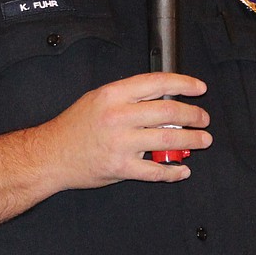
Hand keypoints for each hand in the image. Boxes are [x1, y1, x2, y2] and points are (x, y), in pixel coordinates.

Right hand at [33, 72, 211, 189]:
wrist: (51, 155)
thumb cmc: (74, 127)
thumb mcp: (98, 100)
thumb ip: (129, 97)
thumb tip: (164, 97)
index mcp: (113, 95)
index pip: (157, 82)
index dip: (183, 83)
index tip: (199, 88)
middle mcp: (118, 116)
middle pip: (168, 110)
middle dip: (193, 114)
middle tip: (204, 118)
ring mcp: (120, 142)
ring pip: (167, 138)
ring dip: (191, 140)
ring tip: (202, 140)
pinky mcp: (120, 167)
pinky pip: (155, 170)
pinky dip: (172, 171)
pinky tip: (182, 170)